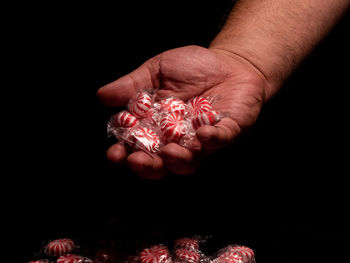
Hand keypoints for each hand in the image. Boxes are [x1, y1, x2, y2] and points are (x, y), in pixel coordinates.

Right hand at [97, 45, 271, 177]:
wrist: (228, 62)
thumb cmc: (192, 68)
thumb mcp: (157, 71)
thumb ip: (133, 85)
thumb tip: (101, 96)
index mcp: (158, 127)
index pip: (138, 146)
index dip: (125, 152)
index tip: (114, 153)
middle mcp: (178, 139)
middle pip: (161, 163)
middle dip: (148, 165)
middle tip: (135, 161)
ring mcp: (202, 139)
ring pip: (189, 161)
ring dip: (178, 159)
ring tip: (169, 152)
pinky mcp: (228, 130)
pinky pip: (221, 139)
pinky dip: (213, 139)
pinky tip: (203, 134)